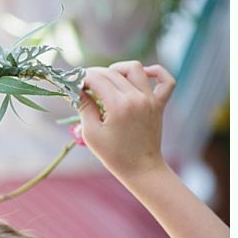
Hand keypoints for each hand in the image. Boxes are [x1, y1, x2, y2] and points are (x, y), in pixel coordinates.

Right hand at [79, 61, 175, 182]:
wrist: (141, 169)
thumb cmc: (113, 155)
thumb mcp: (91, 133)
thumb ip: (83, 107)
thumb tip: (75, 89)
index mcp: (118, 106)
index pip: (96, 79)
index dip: (80, 78)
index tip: (72, 84)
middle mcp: (136, 98)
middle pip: (111, 72)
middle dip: (93, 74)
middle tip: (82, 85)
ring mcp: (150, 99)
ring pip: (135, 68)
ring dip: (117, 69)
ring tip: (107, 79)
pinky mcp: (159, 104)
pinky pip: (165, 80)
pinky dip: (155, 72)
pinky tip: (142, 74)